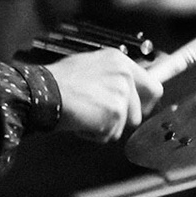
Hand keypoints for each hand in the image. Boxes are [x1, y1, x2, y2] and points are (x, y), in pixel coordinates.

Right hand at [44, 47, 162, 141]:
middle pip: (141, 110)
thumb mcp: (89, 67)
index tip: (140, 108)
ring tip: (85, 115)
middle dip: (124, 118)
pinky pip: (110, 135)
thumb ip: (111, 77)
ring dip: (106, 126)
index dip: (145, 101)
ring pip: (125, 124)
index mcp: (119, 61)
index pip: (152, 85)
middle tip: (105, 118)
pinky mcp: (116, 113)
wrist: (43, 92)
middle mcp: (125, 75)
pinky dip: (94, 134)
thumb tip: (126, 90)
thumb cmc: (58, 82)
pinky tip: (81, 121)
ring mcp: (122, 94)